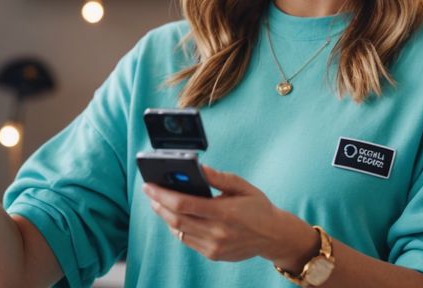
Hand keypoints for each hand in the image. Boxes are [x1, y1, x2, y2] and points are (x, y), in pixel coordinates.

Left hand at [142, 165, 317, 264]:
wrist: (273, 236)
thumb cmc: (258, 207)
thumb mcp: (242, 186)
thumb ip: (218, 177)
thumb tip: (197, 167)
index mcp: (225, 212)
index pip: (184, 204)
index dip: (162, 194)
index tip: (149, 185)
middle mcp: (217, 232)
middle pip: (176, 219)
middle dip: (159, 204)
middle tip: (150, 193)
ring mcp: (214, 247)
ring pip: (179, 231)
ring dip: (165, 216)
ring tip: (159, 203)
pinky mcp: (213, 255)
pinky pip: (187, 241)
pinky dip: (178, 227)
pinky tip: (175, 217)